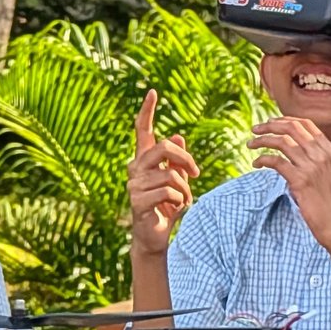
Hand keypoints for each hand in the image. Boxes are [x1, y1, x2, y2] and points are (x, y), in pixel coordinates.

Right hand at [128, 91, 198, 255]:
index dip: (147, 111)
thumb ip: (176, 161)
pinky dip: (180, 201)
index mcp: (144, 160)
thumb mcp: (176, 182)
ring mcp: (134, 184)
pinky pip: (168, 192)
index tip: (153, 92)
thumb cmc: (166, 208)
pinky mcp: (137, 201)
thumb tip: (176, 136)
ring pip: (170, 174)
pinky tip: (177, 209)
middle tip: (196, 174)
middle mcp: (135, 168)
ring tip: (185, 200)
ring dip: (185, 189)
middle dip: (185, 159)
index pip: (142, 131)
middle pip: (163, 147)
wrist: (155, 237)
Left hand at [248, 117, 330, 251]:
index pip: (305, 124)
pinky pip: (276, 161)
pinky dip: (263, 159)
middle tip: (255, 129)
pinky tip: (257, 163)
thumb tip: (293, 149)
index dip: (285, 120)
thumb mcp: (329, 173)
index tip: (270, 123)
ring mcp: (312, 167)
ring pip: (282, 142)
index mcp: (329, 149)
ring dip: (262, 141)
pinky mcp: (301, 181)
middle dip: (270, 125)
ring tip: (250, 144)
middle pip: (291, 128)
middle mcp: (322, 154)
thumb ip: (315, 159)